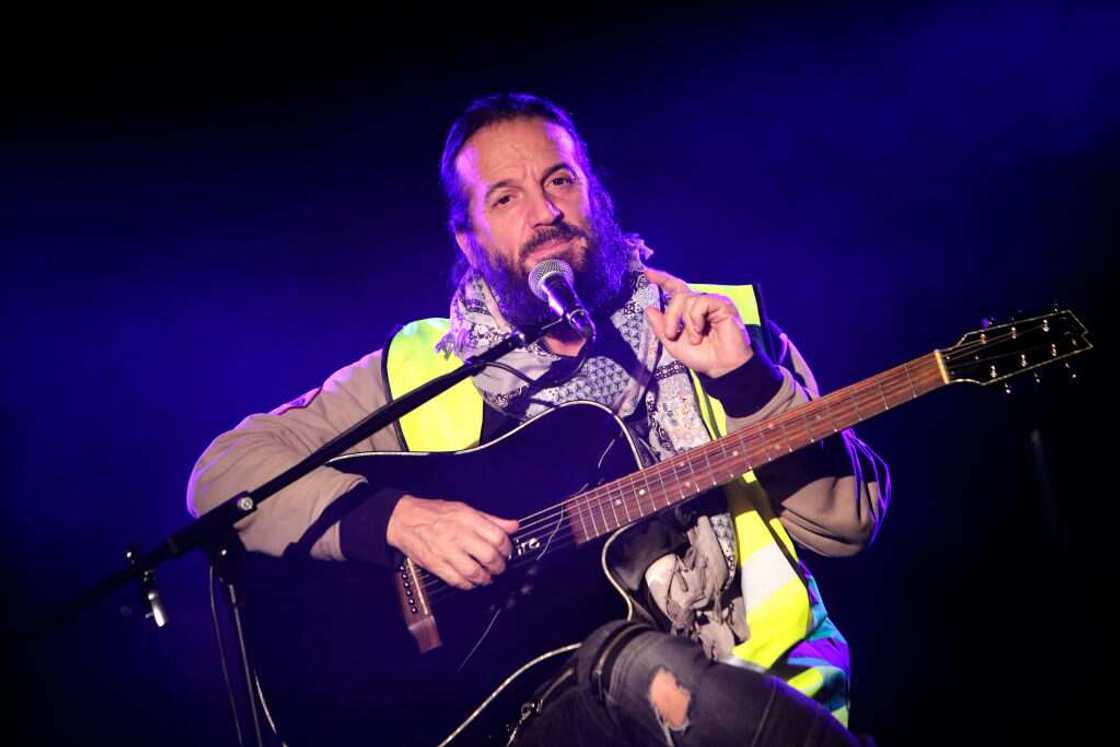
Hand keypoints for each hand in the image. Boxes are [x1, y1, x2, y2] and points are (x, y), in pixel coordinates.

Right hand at [385, 495, 518, 589]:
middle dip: (499, 566)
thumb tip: (514, 525)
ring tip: (487, 577)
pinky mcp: (435, 564)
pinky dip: (468, 584)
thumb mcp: (464, 509)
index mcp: (467, 519)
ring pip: (474, 572)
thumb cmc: (434, 513)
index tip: (506, 552)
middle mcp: (458, 535)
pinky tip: (471, 581)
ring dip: (485, 578)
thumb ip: (491, 519)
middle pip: (489, 556)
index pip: (497, 537)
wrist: (403, 519)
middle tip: (499, 567)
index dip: (507, 548)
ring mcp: (446, 551)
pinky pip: (457, 580)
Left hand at [643, 267, 752, 377]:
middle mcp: (701, 303)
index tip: (647, 273)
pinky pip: (701, 302)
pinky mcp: (723, 304)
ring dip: (685, 321)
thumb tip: (649, 309)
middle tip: (671, 335)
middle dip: (670, 316)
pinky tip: (700, 331)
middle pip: (677, 295)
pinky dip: (696, 319)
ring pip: (688, 299)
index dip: (662, 279)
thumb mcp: (673, 343)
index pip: (675, 288)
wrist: (720, 368)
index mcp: (689, 310)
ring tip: (694, 339)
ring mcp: (712, 302)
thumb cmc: (701, 357)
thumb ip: (661, 327)